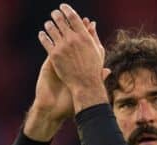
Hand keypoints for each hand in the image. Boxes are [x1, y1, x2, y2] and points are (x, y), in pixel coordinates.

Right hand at [26, 15, 105, 141]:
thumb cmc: (68, 105)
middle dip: (76, 32)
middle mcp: (67, 65)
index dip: (88, 38)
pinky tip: (53, 34)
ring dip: (63, 34)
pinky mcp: (48, 67)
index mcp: (76, 70)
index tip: (93, 26)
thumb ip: (96, 79)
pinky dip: (51, 42)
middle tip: (82, 21)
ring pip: (61, 46)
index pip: (83, 50)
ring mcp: (57, 65)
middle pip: (72, 45)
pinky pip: (50, 52)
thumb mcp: (84, 91)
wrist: (53, 112)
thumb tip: (108, 71)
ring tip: (67, 23)